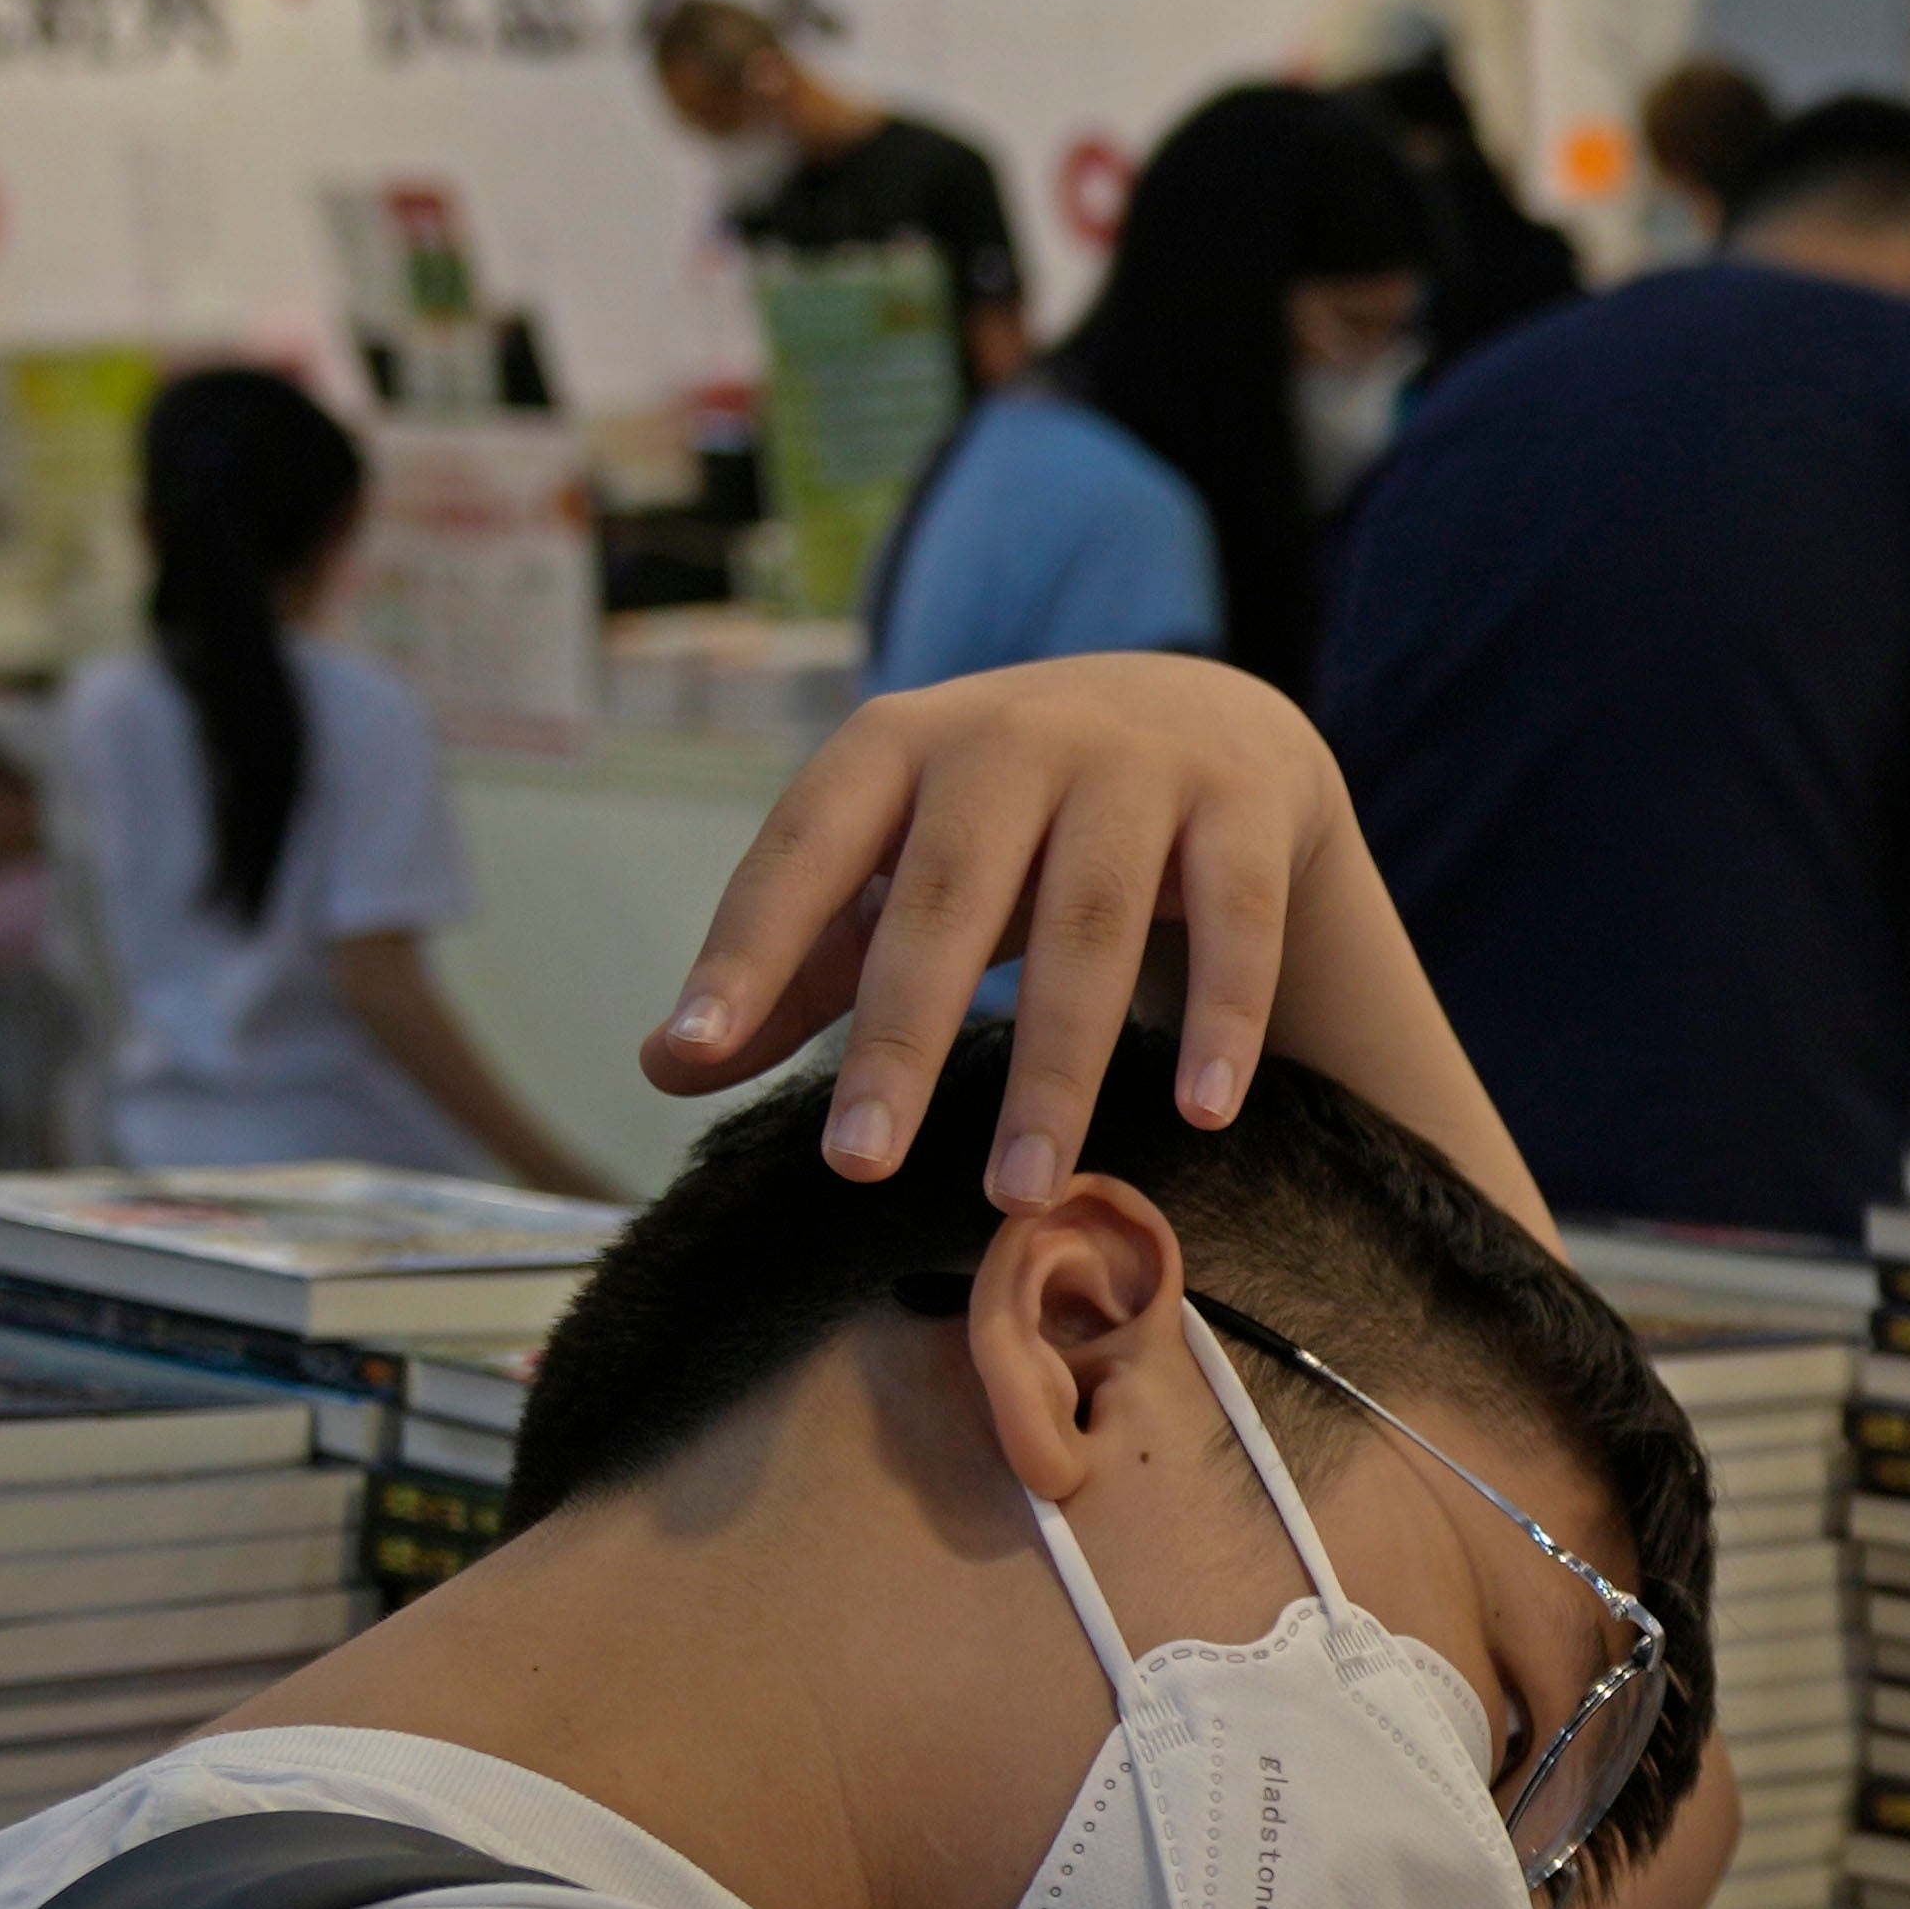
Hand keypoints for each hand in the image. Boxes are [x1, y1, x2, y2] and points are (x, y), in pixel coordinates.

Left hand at [651, 654, 1365, 1211]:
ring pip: (1089, 924)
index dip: (749, 948)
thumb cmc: (1016, 819)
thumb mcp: (901, 858)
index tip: (695, 1053)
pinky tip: (1205, 1114)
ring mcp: (1137, 763)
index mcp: (898, 743)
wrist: (1205, 714)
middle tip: (856, 1167)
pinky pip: (1234, 922)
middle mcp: (1012, 737)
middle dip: (901, 1038)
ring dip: (1057, 1069)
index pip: (805, 847)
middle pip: (946, 899)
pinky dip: (1221, 1018)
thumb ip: (802, 960)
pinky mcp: (1244, 804)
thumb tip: (665, 1067)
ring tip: (1019, 1194)